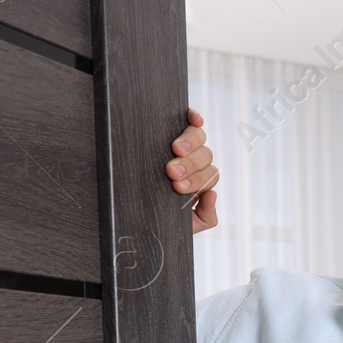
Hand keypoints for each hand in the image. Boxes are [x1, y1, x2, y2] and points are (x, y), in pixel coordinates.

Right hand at [167, 107, 218, 232]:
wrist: (130, 214)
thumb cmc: (158, 217)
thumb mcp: (184, 225)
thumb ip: (205, 217)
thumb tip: (213, 194)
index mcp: (199, 184)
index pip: (209, 177)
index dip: (197, 180)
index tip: (178, 187)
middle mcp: (195, 164)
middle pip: (205, 157)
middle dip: (190, 165)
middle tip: (172, 172)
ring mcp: (185, 147)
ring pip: (200, 139)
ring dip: (189, 144)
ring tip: (175, 149)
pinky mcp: (172, 132)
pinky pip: (192, 122)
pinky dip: (194, 118)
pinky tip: (193, 117)